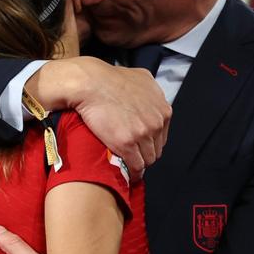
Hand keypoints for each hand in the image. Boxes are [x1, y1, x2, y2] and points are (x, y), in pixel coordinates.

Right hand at [29, 57, 171, 181]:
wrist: (90, 83)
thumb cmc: (109, 78)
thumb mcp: (141, 79)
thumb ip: (150, 92)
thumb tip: (148, 99)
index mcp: (163, 109)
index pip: (162, 136)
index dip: (150, 143)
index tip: (142, 146)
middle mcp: (157, 121)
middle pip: (156, 149)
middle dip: (145, 154)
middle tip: (133, 156)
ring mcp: (143, 133)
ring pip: (147, 159)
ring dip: (139, 164)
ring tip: (129, 166)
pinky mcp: (127, 143)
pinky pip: (136, 166)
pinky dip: (134, 173)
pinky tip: (128, 175)